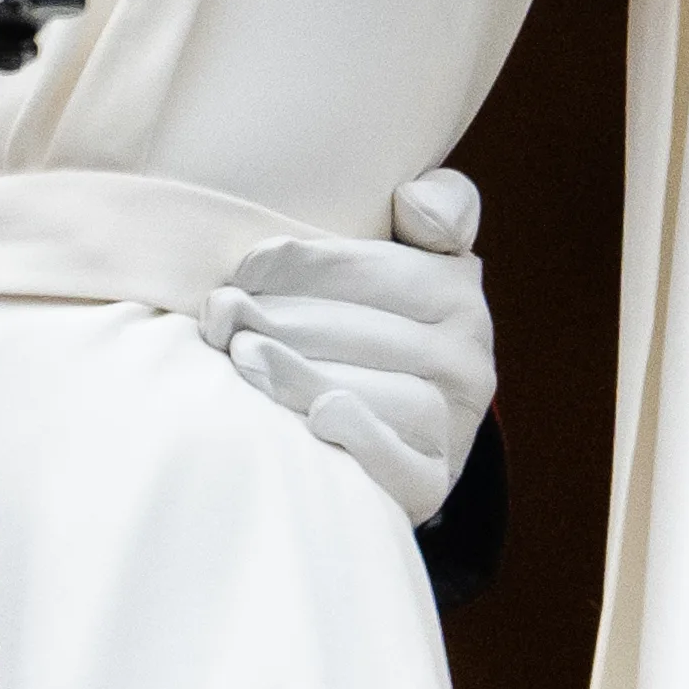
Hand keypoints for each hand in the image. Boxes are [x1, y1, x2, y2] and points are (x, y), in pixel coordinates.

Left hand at [200, 167, 497, 525]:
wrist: (385, 423)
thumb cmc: (373, 312)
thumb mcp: (414, 249)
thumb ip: (436, 206)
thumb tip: (416, 206)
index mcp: (458, 291)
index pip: (371, 269)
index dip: (298, 264)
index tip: (243, 269)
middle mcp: (468, 361)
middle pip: (359, 331)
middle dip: (278, 318)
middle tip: (220, 317)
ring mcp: (454, 427)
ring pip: (371, 390)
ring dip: (296, 372)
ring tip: (242, 355)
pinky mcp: (431, 482)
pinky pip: (397, 458)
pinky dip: (357, 435)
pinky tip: (315, 417)